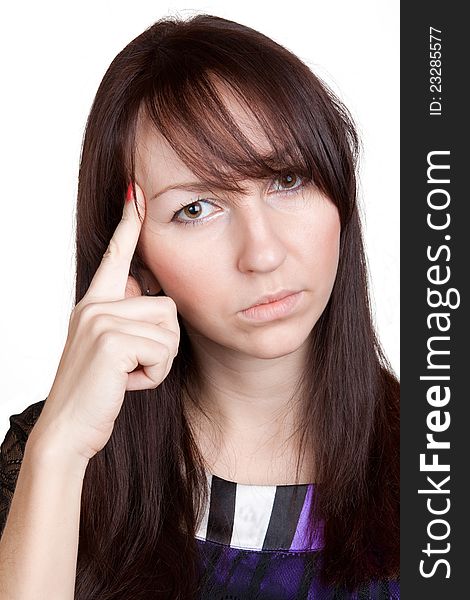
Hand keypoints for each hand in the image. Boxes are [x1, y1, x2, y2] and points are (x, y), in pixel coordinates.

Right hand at [30, 183, 179, 462]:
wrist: (68, 430)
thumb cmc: (96, 392)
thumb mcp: (110, 349)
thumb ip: (125, 319)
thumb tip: (146, 291)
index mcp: (94, 303)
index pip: (115, 255)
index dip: (128, 222)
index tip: (135, 190)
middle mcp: (94, 305)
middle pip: (167, 306)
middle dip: (162, 345)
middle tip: (130, 367)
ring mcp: (99, 320)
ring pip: (170, 329)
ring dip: (158, 361)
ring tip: (127, 374)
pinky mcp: (110, 341)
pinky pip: (162, 351)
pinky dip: (153, 375)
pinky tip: (125, 384)